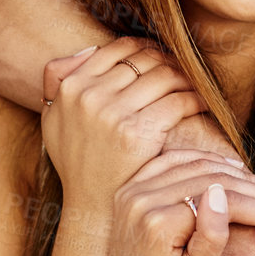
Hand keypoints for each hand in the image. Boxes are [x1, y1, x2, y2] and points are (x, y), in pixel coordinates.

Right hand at [40, 37, 204, 213]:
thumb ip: (57, 81)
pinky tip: (202, 104)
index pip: (119, 49)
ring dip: (186, 78)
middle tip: (185, 70)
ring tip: (195, 85)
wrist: (93, 206)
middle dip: (170, 61)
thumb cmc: (77, 162)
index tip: (161, 58)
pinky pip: (177, 102)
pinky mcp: (138, 133)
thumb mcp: (52, 120)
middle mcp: (89, 96)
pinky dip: (195, 99)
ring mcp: (114, 114)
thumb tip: (90, 50)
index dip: (146, 48)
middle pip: (145, 60)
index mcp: (71, 87)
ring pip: (165, 76)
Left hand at [106, 151, 254, 255]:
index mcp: (155, 224)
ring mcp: (134, 189)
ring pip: (196, 165)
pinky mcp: (134, 186)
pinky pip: (177, 160)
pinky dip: (210, 162)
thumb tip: (221, 198)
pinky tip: (237, 172)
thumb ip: (208, 243)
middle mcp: (139, 200)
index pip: (219, 201)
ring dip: (238, 173)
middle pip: (210, 178)